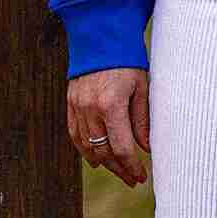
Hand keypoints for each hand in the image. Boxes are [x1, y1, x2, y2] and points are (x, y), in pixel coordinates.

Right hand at [67, 65, 151, 186]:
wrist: (100, 37)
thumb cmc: (127, 61)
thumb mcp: (142, 88)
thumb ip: (142, 120)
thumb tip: (146, 149)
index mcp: (111, 105)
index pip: (121, 148)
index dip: (132, 166)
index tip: (141, 176)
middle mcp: (90, 109)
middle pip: (103, 152)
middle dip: (119, 169)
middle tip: (132, 180)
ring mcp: (77, 107)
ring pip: (87, 146)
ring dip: (103, 163)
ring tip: (118, 172)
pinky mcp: (70, 103)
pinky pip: (74, 134)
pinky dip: (84, 150)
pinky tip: (95, 159)